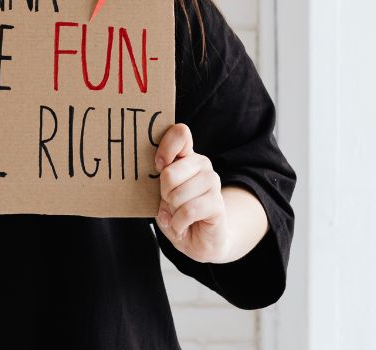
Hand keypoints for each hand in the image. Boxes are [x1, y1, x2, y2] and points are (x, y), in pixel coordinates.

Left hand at [154, 123, 233, 263]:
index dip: (165, 148)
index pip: (180, 133)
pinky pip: (188, 211)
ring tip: (178, 215)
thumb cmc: (177, 214)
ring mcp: (212, 182)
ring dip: (172, 212)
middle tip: (170, 203)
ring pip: (177, 195)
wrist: (200, 241)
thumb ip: (159, 181)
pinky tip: (182, 226)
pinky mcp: (218, 203)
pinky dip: (179, 223)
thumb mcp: (162, 195)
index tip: (158, 166)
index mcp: (186, 157)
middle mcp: (202, 164)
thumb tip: (162, 171)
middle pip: (169, 173)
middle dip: (163, 194)